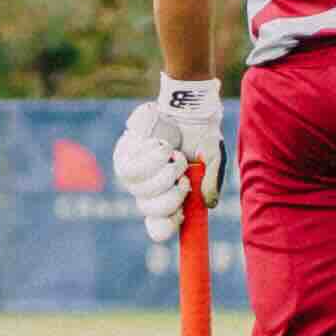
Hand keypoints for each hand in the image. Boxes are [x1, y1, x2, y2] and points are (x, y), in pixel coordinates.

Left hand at [108, 79, 218, 247]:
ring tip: (174, 154)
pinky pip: (131, 171)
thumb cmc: (200, 135)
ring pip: (141, 191)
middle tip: (183, 178)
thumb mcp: (212, 160)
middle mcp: (150, 191)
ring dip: (164, 173)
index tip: (179, 217)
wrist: (186, 108)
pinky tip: (162, 145)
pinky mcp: (123, 160)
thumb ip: (212, 182)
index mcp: (171, 197)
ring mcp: (135, 178)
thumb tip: (209, 205)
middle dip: (172, 196)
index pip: (159, 226)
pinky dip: (152, 158)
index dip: (165, 227)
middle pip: (151, 211)